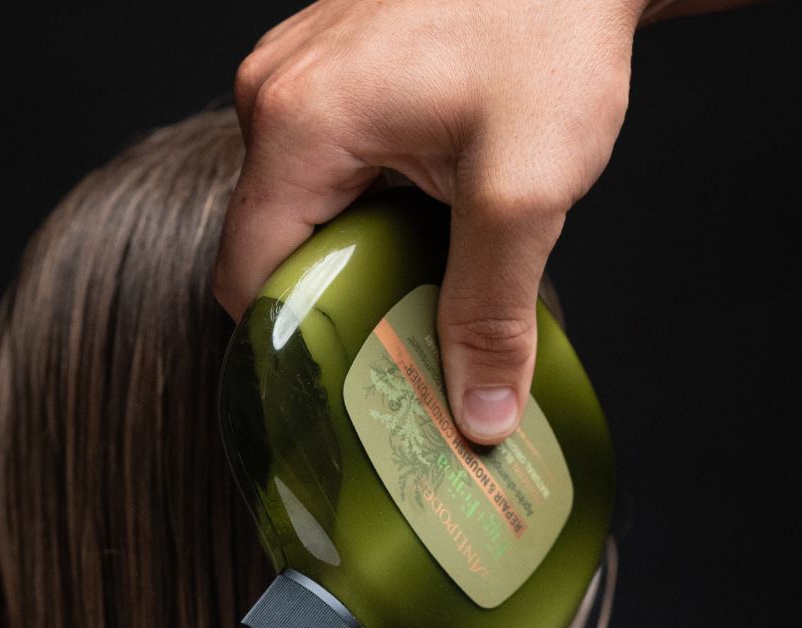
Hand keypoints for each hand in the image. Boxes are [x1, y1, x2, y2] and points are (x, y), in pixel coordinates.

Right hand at [212, 0, 643, 443]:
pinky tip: (425, 188)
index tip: (354, 372)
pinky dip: (360, 190)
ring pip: (294, 199)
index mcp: (295, 124)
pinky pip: (314, 155)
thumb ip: (492, 310)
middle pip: (269, 240)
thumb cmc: (554, 33)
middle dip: (336, 287)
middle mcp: (270, 91)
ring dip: (352, 236)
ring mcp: (290, 68)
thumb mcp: (528, 188)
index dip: (296, 338)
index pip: (247, 276)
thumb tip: (479, 416)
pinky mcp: (318, 59)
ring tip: (430, 240)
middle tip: (410, 315)